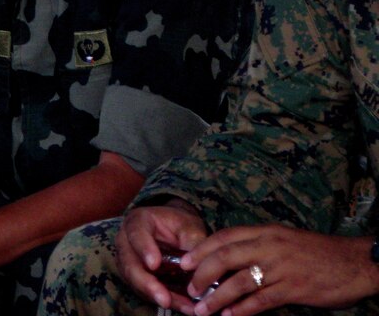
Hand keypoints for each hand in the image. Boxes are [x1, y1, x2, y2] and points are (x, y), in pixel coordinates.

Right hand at [117, 203, 209, 313]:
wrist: (175, 229)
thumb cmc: (181, 224)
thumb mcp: (190, 227)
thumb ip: (193, 244)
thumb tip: (200, 268)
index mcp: (138, 221)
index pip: (136, 234)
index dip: (144, 249)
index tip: (155, 264)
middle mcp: (126, 241)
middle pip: (130, 264)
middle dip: (147, 284)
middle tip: (165, 299)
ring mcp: (128, 261)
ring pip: (136, 282)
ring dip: (158, 296)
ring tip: (183, 306)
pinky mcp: (135, 277)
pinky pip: (145, 291)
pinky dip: (165, 299)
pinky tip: (183, 306)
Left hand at [181, 225, 378, 315]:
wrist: (354, 262)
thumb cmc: (317, 252)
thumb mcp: (284, 239)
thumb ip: (258, 245)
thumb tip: (229, 258)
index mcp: (265, 231)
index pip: (224, 236)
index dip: (201, 249)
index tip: (185, 261)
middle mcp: (269, 246)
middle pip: (225, 257)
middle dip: (202, 273)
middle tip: (189, 288)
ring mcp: (281, 267)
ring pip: (239, 281)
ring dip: (217, 297)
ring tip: (203, 309)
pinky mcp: (294, 289)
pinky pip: (261, 300)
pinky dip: (243, 309)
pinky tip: (230, 315)